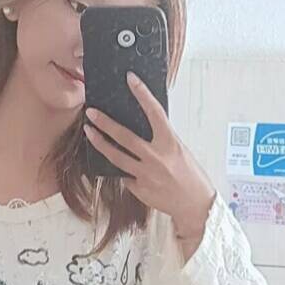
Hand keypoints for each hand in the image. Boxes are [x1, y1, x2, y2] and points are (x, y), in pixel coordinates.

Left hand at [83, 71, 215, 248]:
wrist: (195, 205)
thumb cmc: (191, 176)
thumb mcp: (180, 151)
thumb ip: (161, 140)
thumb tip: (143, 128)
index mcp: (170, 143)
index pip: (154, 112)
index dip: (142, 94)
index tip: (131, 79)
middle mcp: (156, 158)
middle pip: (124, 137)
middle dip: (105, 123)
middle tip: (91, 113)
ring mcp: (146, 174)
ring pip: (116, 156)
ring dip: (100, 143)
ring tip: (89, 132)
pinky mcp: (139, 189)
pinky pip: (124, 175)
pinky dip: (121, 168)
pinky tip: (116, 162)